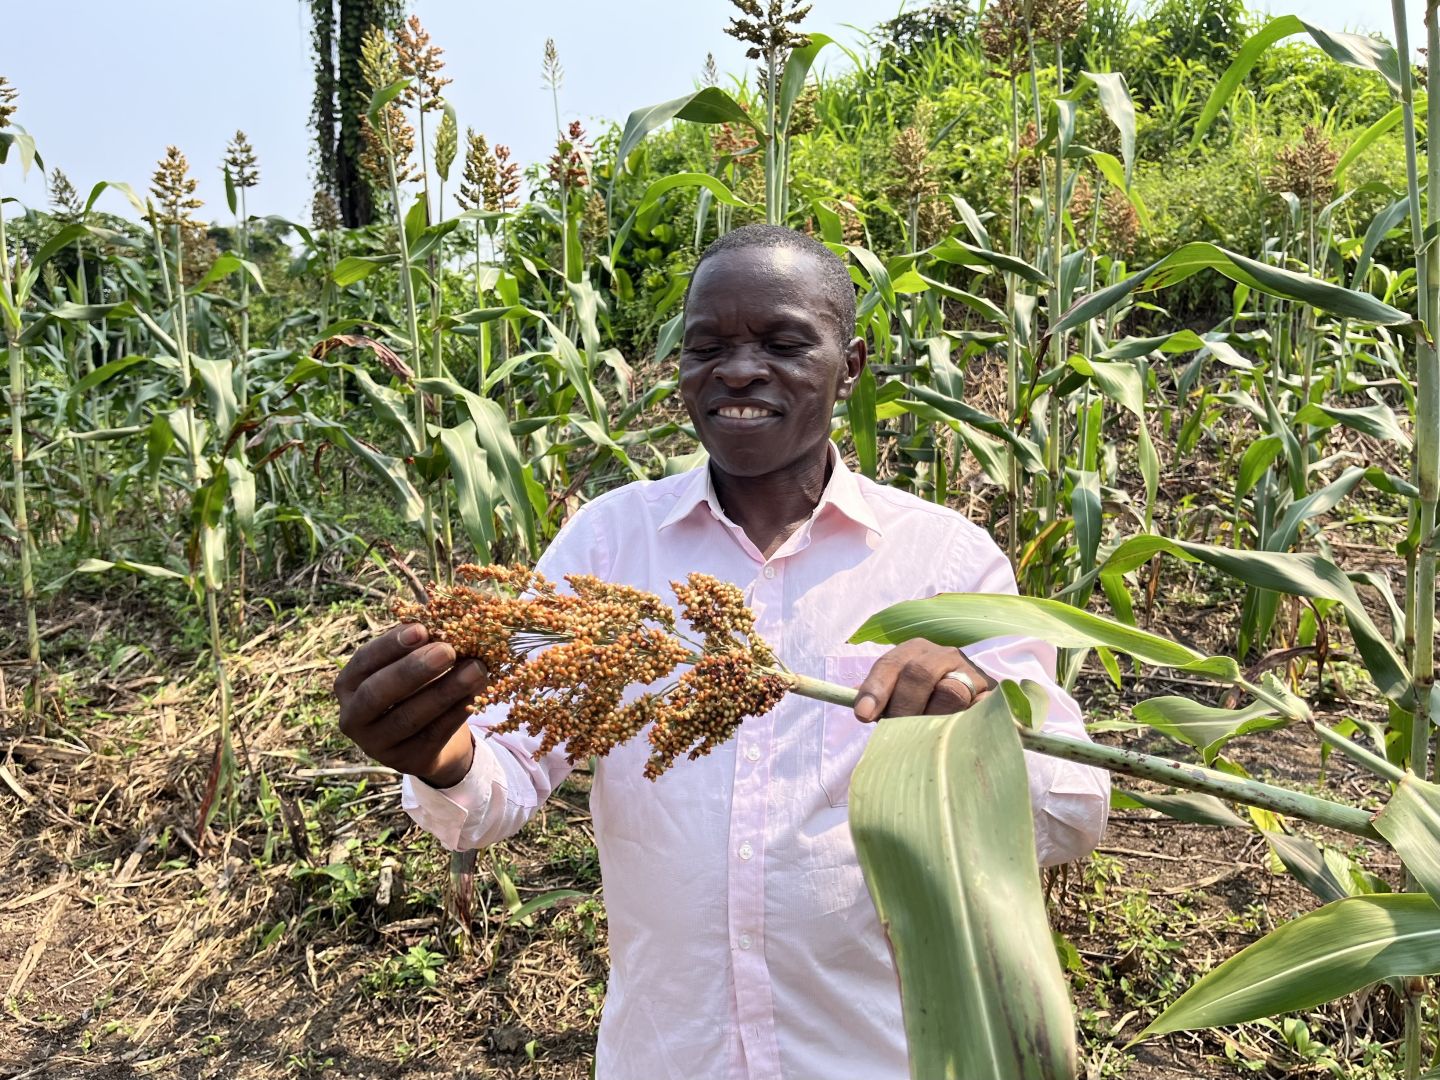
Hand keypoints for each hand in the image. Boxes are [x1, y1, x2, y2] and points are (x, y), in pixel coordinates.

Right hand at [334, 623, 487, 787]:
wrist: (428, 738)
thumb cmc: (415, 688)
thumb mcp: (408, 666)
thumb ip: (418, 646)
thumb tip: (443, 618)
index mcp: (349, 685)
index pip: (364, 662)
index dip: (390, 645)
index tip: (422, 629)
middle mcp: (354, 717)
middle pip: (378, 693)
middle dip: (413, 670)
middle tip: (448, 650)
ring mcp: (378, 745)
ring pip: (409, 716)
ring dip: (445, 690)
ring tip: (476, 668)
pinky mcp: (407, 761)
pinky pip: (434, 734)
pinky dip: (458, 711)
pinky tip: (478, 692)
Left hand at [852, 640, 995, 722]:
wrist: (974, 699)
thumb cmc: (925, 700)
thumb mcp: (900, 692)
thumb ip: (880, 697)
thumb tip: (862, 709)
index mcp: (916, 650)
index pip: (891, 663)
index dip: (876, 688)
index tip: (863, 715)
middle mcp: (944, 655)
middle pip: (919, 673)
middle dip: (903, 706)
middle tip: (896, 730)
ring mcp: (972, 673)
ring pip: (950, 692)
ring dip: (932, 717)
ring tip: (925, 734)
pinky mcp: (992, 696)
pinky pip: (976, 710)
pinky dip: (962, 722)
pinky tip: (952, 734)